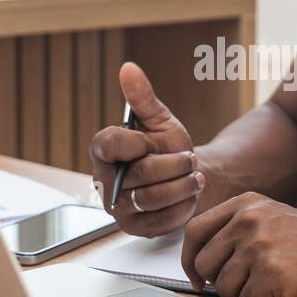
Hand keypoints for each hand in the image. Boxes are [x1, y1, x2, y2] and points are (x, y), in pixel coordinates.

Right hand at [89, 62, 202, 236]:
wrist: (184, 175)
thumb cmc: (166, 146)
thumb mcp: (159, 120)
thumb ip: (143, 97)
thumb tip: (129, 68)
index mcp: (103, 152)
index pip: (107, 145)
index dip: (134, 142)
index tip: (151, 141)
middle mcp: (105, 182)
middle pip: (140, 173)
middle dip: (173, 164)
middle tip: (188, 159)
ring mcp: (119, 209)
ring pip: (153, 198)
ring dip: (182, 184)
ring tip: (194, 175)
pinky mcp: (136, 228)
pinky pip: (162, 220)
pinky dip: (182, 205)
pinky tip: (189, 194)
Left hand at [180, 192, 296, 296]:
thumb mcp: (276, 220)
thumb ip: (240, 231)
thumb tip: (200, 263)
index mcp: (246, 204)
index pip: (194, 232)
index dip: (191, 260)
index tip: (198, 279)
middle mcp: (248, 220)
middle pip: (205, 265)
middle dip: (224, 285)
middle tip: (254, 287)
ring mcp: (259, 244)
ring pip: (224, 289)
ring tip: (278, 286)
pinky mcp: (272, 271)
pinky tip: (289, 295)